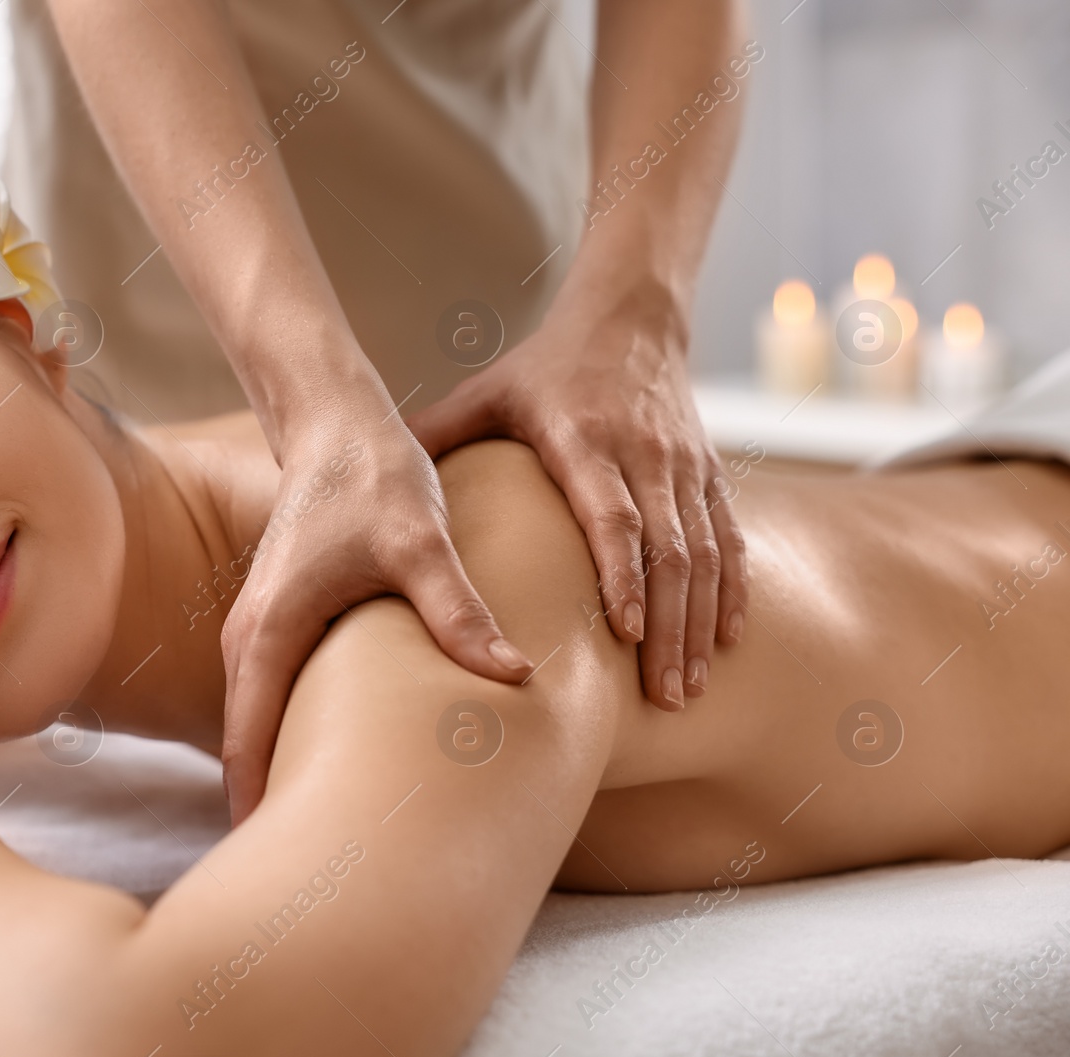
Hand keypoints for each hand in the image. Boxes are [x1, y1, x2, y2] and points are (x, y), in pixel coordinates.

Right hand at [220, 402, 534, 825]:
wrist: (338, 424)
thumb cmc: (373, 479)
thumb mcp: (420, 544)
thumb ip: (459, 611)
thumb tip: (514, 675)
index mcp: (270, 630)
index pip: (248, 741)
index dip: (259, 806)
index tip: (277, 865)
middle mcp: (251, 637)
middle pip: (245, 743)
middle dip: (269, 803)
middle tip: (310, 872)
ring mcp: (261, 629)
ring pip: (257, 721)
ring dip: (278, 770)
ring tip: (322, 832)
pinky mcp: (281, 621)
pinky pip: (272, 697)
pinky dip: (288, 735)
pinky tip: (332, 765)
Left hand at [408, 281, 746, 711]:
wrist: (631, 315)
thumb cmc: (545, 365)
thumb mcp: (488, 392)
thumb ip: (436, 433)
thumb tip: (368, 474)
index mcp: (585, 438)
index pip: (614, 515)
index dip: (623, 575)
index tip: (627, 634)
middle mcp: (644, 454)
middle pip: (668, 551)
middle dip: (669, 628)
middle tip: (663, 697)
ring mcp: (683, 465)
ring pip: (704, 554)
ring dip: (699, 624)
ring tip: (687, 690)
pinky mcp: (708, 472)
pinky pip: (728, 538)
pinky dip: (731, 591)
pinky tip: (728, 641)